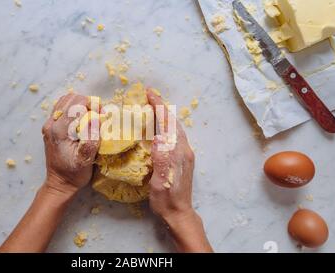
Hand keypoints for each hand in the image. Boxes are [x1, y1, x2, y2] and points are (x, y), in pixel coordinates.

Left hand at [42, 93, 98, 194]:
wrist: (59, 184)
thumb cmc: (74, 173)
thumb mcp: (87, 159)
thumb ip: (92, 137)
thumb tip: (96, 118)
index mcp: (59, 130)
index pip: (77, 103)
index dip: (93, 105)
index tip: (102, 116)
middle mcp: (51, 123)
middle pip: (71, 98)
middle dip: (88, 103)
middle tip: (98, 116)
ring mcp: (49, 124)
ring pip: (66, 101)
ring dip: (81, 105)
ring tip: (91, 118)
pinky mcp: (51, 127)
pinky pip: (63, 109)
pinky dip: (74, 109)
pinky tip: (82, 121)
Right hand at [146, 89, 194, 219]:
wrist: (179, 213)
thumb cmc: (166, 200)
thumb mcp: (161, 181)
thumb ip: (161, 159)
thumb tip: (159, 137)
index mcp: (178, 152)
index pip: (168, 123)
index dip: (159, 107)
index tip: (149, 93)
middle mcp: (184, 150)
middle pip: (173, 122)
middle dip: (162, 107)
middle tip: (149, 96)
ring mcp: (185, 154)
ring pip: (175, 128)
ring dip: (164, 115)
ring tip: (153, 107)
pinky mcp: (182, 159)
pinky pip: (174, 135)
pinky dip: (166, 125)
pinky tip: (158, 128)